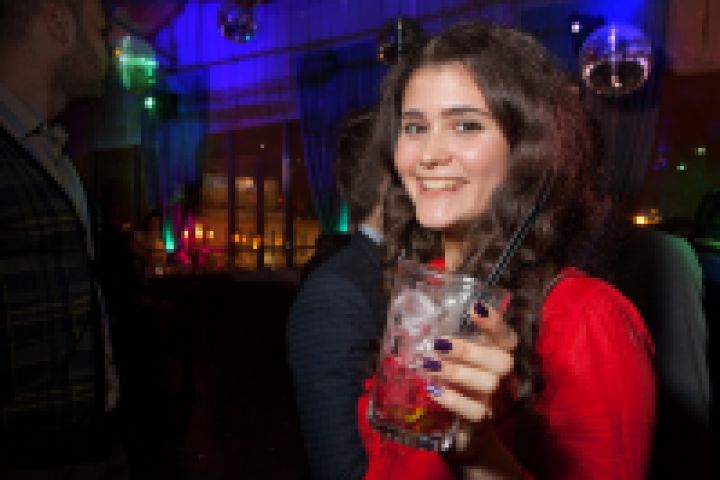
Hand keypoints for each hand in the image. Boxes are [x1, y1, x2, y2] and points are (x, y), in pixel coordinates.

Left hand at [424, 300, 516, 422]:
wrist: (473, 422)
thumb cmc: (467, 377)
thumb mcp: (465, 355)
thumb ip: (456, 341)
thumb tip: (430, 323)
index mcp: (502, 353)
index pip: (506, 336)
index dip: (494, 322)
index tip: (474, 308)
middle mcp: (505, 374)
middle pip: (501, 361)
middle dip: (468, 350)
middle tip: (438, 343)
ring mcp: (497, 398)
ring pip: (488, 383)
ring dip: (456, 372)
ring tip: (429, 365)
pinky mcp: (484, 417)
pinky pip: (474, 410)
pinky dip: (452, 399)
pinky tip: (433, 389)